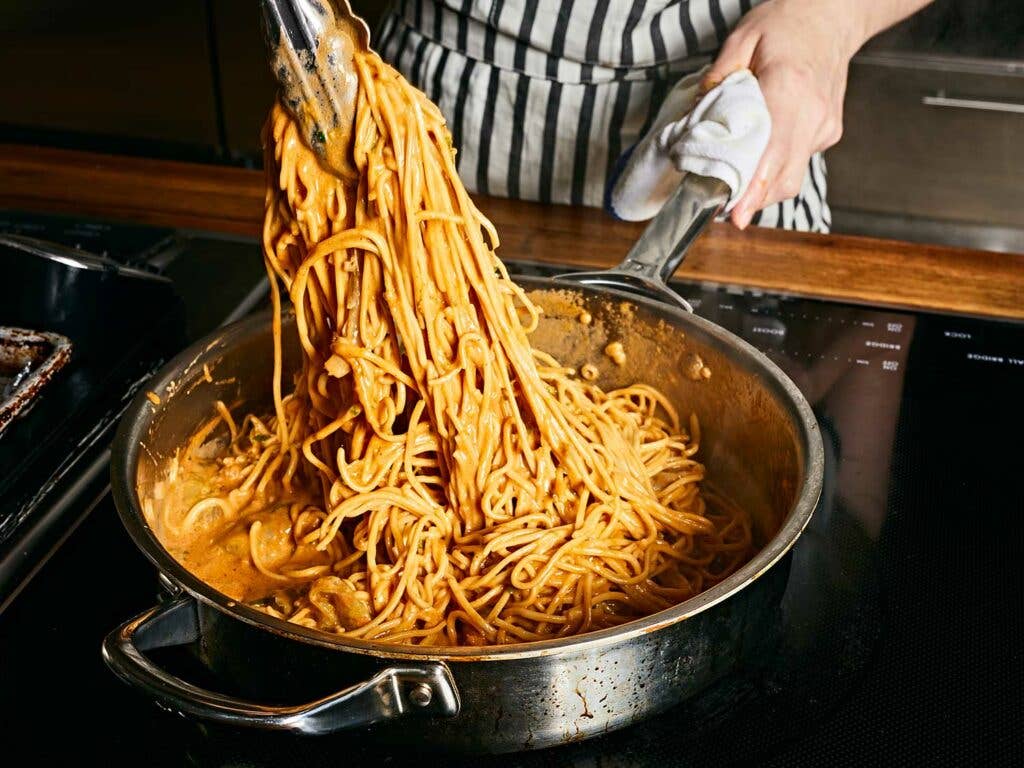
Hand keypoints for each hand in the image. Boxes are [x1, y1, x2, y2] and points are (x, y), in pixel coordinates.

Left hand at [704, 0, 863, 228]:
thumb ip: (717, 79)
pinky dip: (776, 169)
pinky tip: (758, 160)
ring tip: (735, 191)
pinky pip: (799, 162)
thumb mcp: (742, 39)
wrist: (834, 15)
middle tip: (723, 211)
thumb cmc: (788, 23)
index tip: (735, 215)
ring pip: (792, 176)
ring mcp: (825, 127)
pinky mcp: (829, 132)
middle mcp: (812, 114)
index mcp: (788, 88)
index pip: (771, 152)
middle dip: (752, 201)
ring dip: (763, 191)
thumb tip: (693, 117)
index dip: (753, 189)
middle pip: (783, 177)